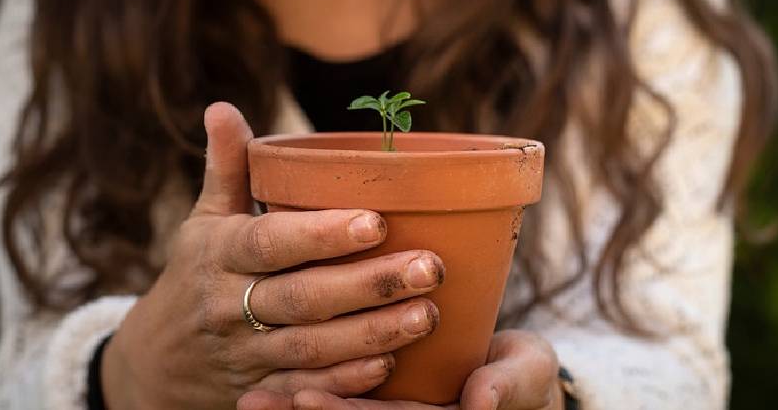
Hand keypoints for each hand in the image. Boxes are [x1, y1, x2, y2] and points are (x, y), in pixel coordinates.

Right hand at [101, 102, 444, 409]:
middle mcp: (229, 305)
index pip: (271, 243)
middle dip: (368, 285)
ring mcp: (245, 354)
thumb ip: (226, 168)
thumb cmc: (196, 273)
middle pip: (303, 297)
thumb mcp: (203, 220)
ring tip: (428, 313)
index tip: (377, 220)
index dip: (322, 234)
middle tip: (431, 266)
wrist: (156, 362)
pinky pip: (305, 388)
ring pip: (312, 347)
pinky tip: (392, 364)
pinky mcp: (260, 392)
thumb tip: (222, 107)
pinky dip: (346, 380)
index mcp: (220, 253)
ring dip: (372, 333)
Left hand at [237, 330, 562, 409]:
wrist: (511, 380)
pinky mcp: (377, 403)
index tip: (305, 398)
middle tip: (257, 402)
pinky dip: (300, 398)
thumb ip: (510, 384)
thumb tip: (479, 402)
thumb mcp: (529, 373)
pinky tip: (261, 391)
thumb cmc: (521, 374)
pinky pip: (341, 400)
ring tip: (248, 402)